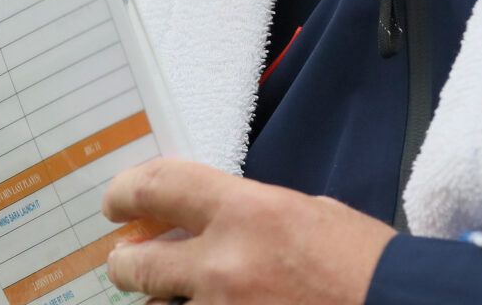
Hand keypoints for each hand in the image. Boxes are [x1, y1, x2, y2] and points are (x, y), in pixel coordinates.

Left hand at [101, 157, 396, 303]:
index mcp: (248, 213)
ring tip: (186, 294)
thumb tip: (209, 224)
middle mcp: (225, 265)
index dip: (125, 193)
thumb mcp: (309, 216)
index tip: (116, 203)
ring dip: (166, 302)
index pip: (158, 188)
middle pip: (134, 265)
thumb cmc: (366, 267)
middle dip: (125, 264)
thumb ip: (250, 216)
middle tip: (129, 261)